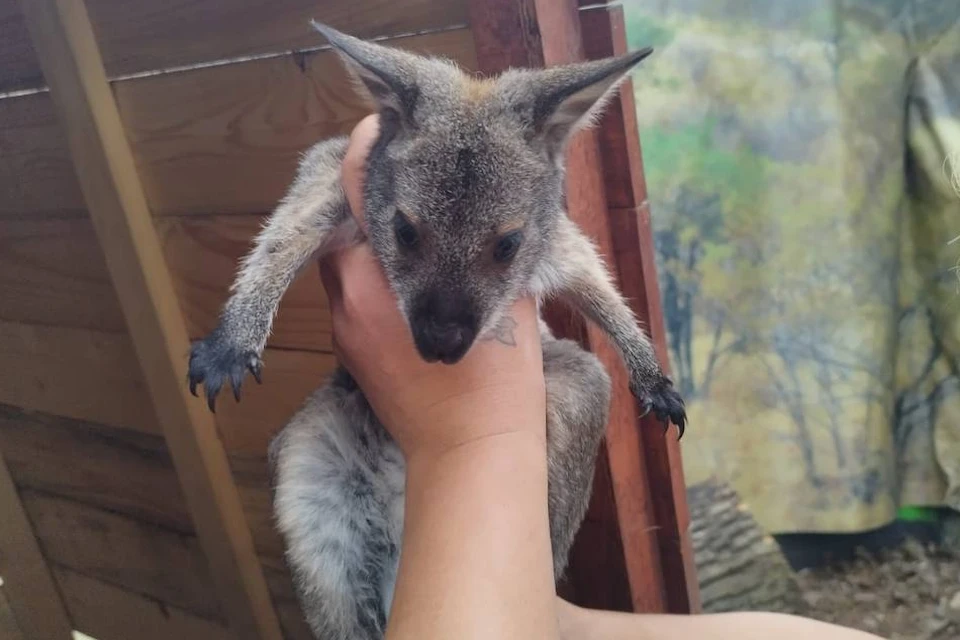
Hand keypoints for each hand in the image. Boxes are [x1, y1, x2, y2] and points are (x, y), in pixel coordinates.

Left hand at [318, 115, 546, 460]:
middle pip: (348, 224)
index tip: (385, 126)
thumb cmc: (495, 383)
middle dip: (377, 200)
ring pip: (351, 261)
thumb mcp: (507, 300)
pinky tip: (416, 281)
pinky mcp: (351, 353)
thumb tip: (489, 217)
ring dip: (380, 241)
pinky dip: (379, 278)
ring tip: (422, 229)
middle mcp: (348, 297)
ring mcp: (345, 328)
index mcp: (379, 275)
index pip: (357, 189)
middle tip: (416, 180)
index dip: (367, 150)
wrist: (470, 456)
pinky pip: (357, 296)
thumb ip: (487, 250)